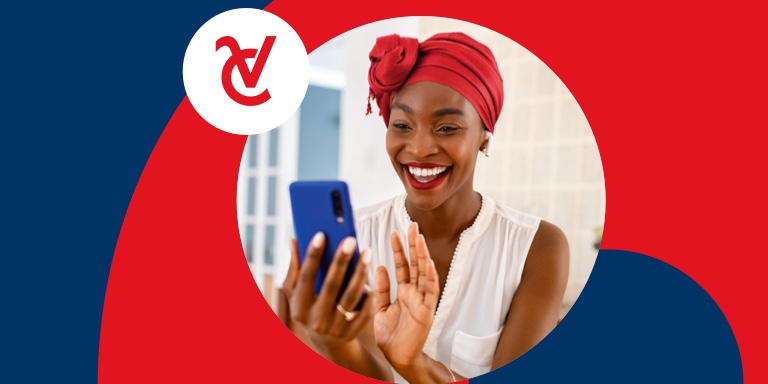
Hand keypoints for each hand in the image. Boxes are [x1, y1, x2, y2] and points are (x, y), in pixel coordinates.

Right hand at [282, 232, 372, 344]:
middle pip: (331, 286)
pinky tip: (372, 281)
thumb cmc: (309, 308)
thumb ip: (295, 268)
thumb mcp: (295, 293)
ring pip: (350, 298)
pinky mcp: (351, 334)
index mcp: (299, 307)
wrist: (326, 341)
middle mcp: (315, 319)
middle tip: (350, 240)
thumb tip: (294, 240)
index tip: (321, 235)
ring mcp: (334, 328)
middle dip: (341, 261)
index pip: (305, 278)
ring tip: (366, 253)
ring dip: (360, 274)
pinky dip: (368, 297)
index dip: (312, 256)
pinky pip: (364, 313)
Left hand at [373, 223, 439, 369]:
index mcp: (403, 292)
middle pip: (415, 264)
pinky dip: (429, 277)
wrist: (397, 357)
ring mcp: (422, 301)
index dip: (399, 249)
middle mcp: (414, 293)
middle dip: (413, 245)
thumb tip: (380, 266)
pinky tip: (427, 263)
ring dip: (422, 255)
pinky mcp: (427, 311)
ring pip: (424, 273)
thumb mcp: (380, 309)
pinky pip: (430, 292)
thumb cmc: (390, 336)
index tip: (394, 232)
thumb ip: (381, 289)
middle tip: (411, 225)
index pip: (402, 265)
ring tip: (419, 238)